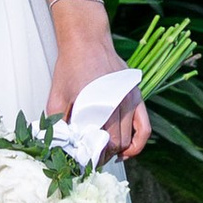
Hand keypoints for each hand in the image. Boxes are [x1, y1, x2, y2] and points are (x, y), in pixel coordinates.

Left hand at [48, 21, 149, 160]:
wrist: (87, 40)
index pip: (100, 143)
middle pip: (116, 143)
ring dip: (119, 151)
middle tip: (92, 160)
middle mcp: (117, 104)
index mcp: (97, 105)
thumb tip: (59, 142)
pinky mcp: (137, 96)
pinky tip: (127, 150)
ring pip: (129, 138)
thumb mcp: (57, 93)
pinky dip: (138, 142)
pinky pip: (144, 127)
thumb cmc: (71, 66)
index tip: (84, 162)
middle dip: (104, 155)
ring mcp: (130, 101)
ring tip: (106, 155)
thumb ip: (57, 118)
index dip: (93, 157)